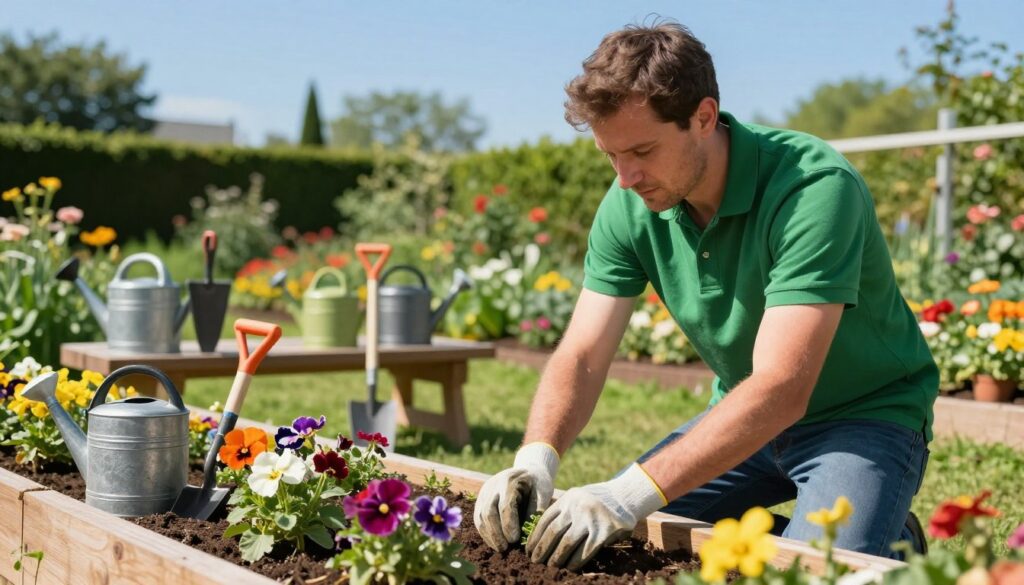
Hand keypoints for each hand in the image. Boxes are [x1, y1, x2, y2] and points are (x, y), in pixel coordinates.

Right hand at [473, 442, 559, 550]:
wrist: (528, 470)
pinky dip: (485, 531)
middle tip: (504, 548)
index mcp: (509, 481)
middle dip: (495, 533)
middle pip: (488, 511)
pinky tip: (494, 542)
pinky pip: (478, 517)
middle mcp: (493, 485)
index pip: (505, 506)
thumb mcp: (543, 492)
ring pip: (480, 515)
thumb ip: (536, 510)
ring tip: (500, 548)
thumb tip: (526, 534)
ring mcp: (485, 491)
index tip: (515, 540)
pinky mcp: (481, 499)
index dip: (508, 525)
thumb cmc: (538, 483)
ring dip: (488, 534)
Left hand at [525, 463, 666, 569]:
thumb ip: (563, 512)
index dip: (535, 537)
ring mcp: (590, 519)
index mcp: (568, 498)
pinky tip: (569, 567)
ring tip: (551, 566)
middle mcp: (577, 507)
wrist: (626, 496)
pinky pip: (585, 551)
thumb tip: (541, 537)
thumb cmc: (597, 501)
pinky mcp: (604, 531)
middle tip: (535, 562)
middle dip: (542, 550)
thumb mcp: (578, 498)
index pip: (545, 520)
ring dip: (556, 558)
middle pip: (553, 533)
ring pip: (566, 543)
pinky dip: (575, 561)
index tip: (529, 550)